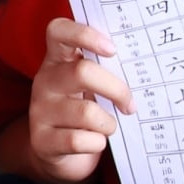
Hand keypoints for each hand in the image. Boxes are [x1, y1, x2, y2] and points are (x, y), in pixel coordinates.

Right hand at [28, 18, 133, 183]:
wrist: (57, 153)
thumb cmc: (83, 111)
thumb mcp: (89, 86)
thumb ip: (106, 72)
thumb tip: (143, 68)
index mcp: (58, 60)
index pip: (58, 31)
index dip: (84, 34)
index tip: (112, 49)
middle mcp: (45, 81)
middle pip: (82, 72)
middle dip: (117, 90)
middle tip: (130, 105)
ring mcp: (40, 110)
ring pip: (86, 112)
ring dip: (108, 123)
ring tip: (109, 127)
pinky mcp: (42, 141)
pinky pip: (79, 140)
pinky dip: (97, 143)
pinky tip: (95, 142)